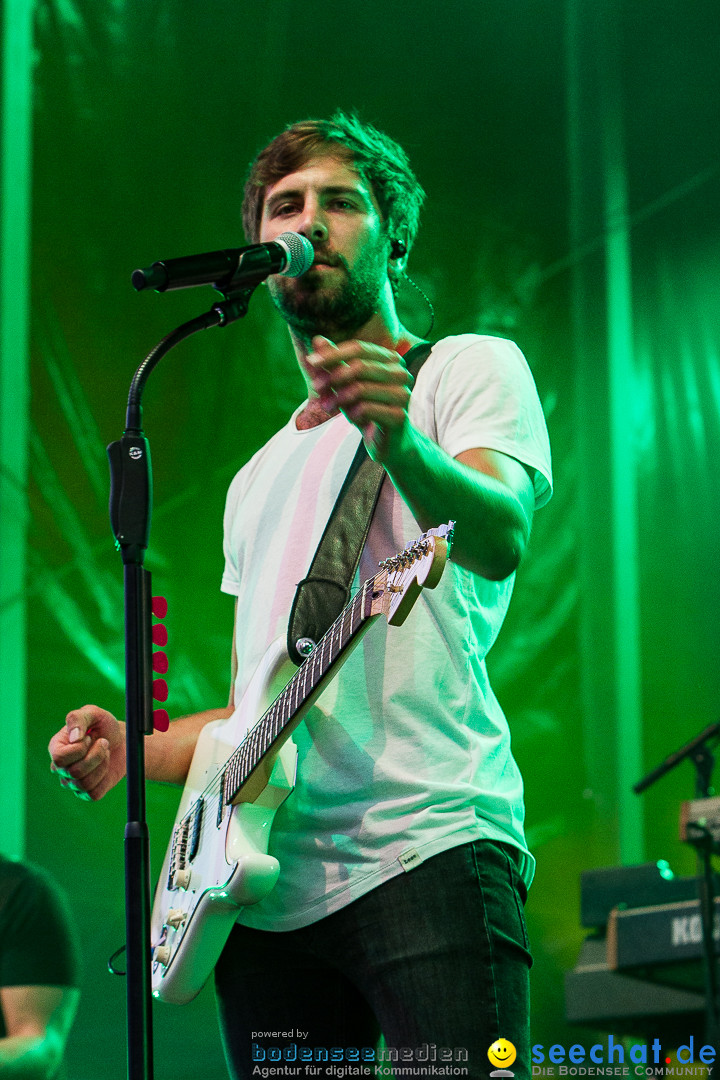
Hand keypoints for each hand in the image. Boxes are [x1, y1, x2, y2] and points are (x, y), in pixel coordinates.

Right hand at [49, 705, 125, 800]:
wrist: (122, 741)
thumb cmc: (104, 726)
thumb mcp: (93, 713)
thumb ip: (78, 718)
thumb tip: (74, 738)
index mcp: (56, 748)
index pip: (60, 758)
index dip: (80, 749)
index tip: (90, 737)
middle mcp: (60, 768)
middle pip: (74, 772)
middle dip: (96, 756)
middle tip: (104, 742)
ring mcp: (72, 782)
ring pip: (85, 784)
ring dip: (102, 765)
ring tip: (106, 753)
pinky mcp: (86, 792)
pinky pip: (93, 793)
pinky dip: (104, 779)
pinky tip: (106, 766)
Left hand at [304, 336, 412, 459]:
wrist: (387, 441)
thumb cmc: (366, 408)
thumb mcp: (346, 384)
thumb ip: (334, 362)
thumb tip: (317, 339)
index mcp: (391, 359)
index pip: (359, 348)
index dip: (333, 354)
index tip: (311, 362)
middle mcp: (401, 373)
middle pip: (360, 366)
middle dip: (332, 377)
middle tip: (316, 388)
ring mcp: (402, 394)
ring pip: (361, 388)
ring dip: (338, 397)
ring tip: (327, 406)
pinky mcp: (399, 416)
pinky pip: (366, 409)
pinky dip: (351, 412)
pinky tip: (350, 417)